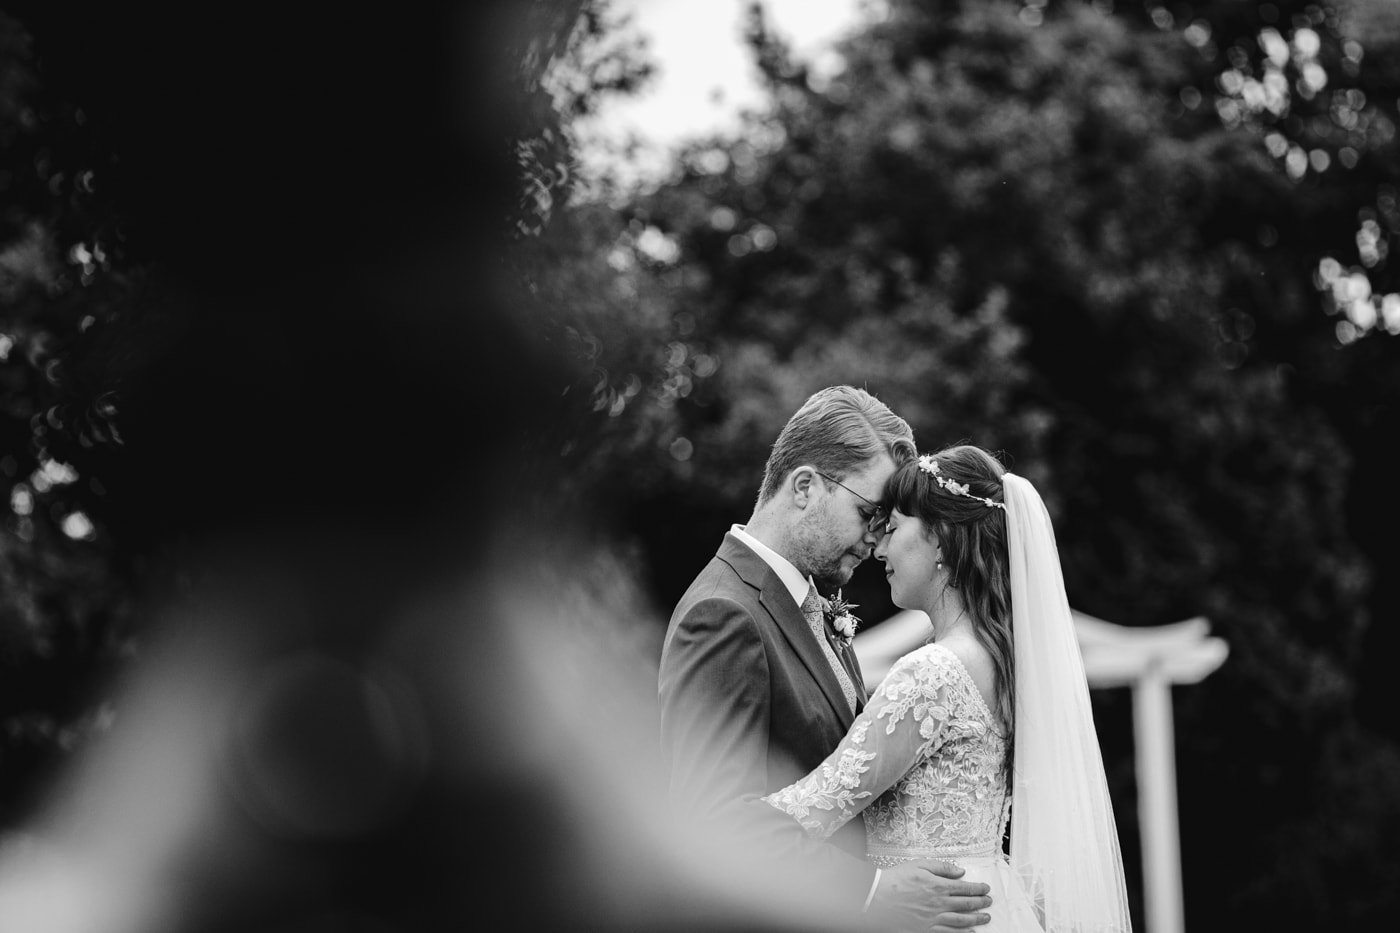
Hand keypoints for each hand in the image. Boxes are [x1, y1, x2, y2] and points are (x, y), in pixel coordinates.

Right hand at [866, 860, 991, 932]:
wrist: (878, 898)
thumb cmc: (896, 880)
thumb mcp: (919, 865)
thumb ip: (942, 867)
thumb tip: (960, 871)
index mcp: (938, 886)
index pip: (965, 888)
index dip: (978, 889)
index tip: (986, 889)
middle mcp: (939, 903)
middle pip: (966, 904)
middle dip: (981, 903)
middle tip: (989, 902)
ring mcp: (934, 918)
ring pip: (961, 920)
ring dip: (976, 919)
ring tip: (985, 918)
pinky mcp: (926, 930)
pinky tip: (970, 932)